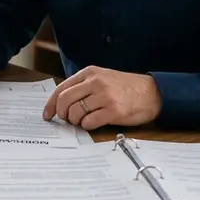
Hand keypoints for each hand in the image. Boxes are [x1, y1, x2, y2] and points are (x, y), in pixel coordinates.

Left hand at [42, 65, 161, 129]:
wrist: (152, 93)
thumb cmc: (125, 87)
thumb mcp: (102, 78)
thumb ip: (83, 86)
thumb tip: (61, 103)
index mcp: (90, 73)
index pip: (62, 88)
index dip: (51, 104)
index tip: (47, 115)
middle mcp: (96, 82)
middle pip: (65, 101)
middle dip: (62, 114)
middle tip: (67, 120)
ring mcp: (105, 96)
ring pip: (75, 113)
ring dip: (75, 121)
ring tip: (83, 121)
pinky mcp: (113, 111)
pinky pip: (89, 122)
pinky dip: (87, 126)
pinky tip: (93, 123)